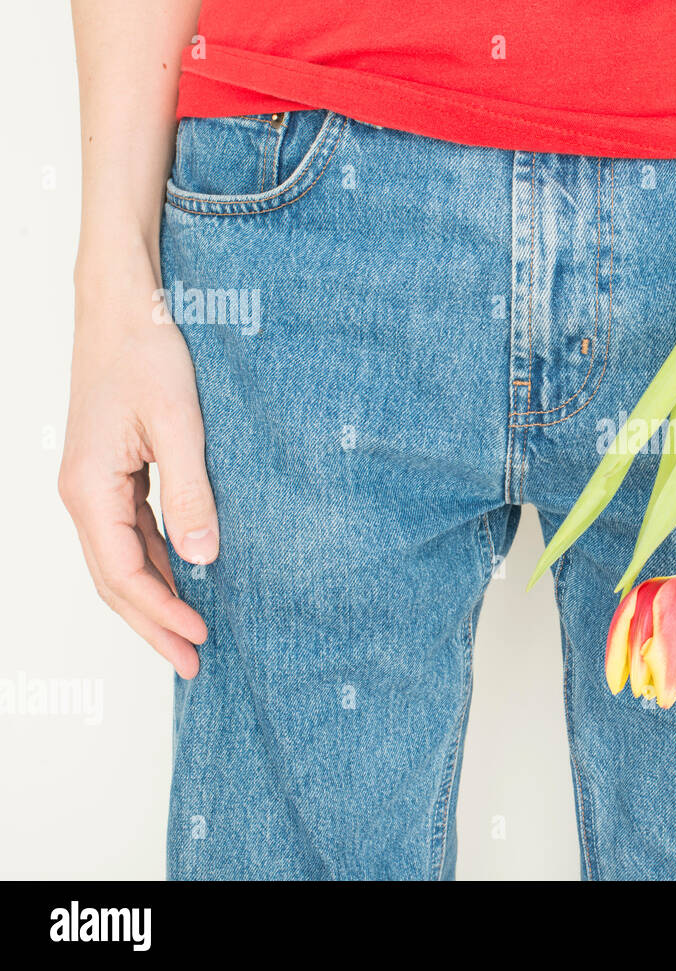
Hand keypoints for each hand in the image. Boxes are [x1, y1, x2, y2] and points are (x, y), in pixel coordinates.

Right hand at [59, 250, 215, 677]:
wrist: (121, 304)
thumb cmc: (145, 352)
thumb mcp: (179, 426)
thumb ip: (190, 494)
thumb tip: (203, 557)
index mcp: (88, 489)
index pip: (123, 574)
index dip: (161, 613)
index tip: (200, 639)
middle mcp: (82, 494)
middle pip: (116, 580)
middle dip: (154, 625)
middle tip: (194, 665)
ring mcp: (93, 485)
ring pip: (121, 561)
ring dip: (155, 599)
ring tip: (193, 635)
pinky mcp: (111, 473)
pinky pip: (130, 534)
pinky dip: (156, 564)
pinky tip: (185, 579)